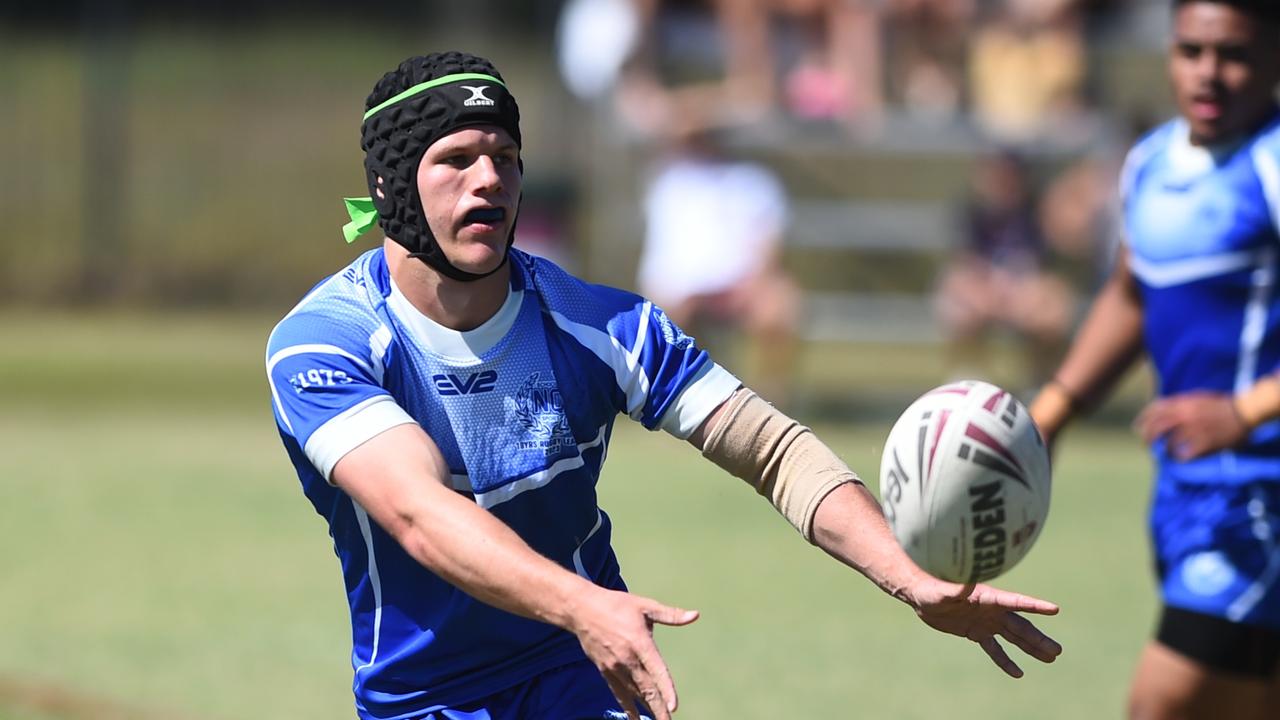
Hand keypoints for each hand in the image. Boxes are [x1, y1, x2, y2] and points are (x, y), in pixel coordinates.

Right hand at [568, 587, 698, 719]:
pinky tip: (634, 718)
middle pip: (646, 689)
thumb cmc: (616, 605)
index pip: (656, 669)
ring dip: (647, 709)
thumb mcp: (645, 605)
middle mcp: (627, 659)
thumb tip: (695, 615)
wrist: (582, 610)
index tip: (673, 706)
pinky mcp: (605, 671)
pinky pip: (619, 693)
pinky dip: (627, 707)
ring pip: (633, 694)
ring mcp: (614, 667)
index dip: (665, 688)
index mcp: (639, 642)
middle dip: (658, 708)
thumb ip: (670, 615)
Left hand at [907, 577, 1061, 677]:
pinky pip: (995, 649)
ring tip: (1051, 658)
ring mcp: (986, 622)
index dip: (1034, 605)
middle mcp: (992, 610)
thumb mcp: (942, 590)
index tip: (1054, 609)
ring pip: (1014, 637)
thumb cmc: (932, 587)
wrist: (922, 594)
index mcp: (988, 596)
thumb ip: (956, 589)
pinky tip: (1018, 673)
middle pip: (1020, 626)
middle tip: (1058, 651)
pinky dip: (1005, 660)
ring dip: (1031, 648)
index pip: (1015, 602)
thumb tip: (967, 582)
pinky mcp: (977, 633)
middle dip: (1038, 638)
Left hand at [1134, 391, 1248, 459]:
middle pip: (1156, 428)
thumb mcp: (1197, 397)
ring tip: (1162, 453)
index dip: (1142, 419)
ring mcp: (1194, 430)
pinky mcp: (1204, 443)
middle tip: (1146, 445)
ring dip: (1163, 450)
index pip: (1154, 410)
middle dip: (1147, 437)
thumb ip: (1179, 402)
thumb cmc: (1221, 404)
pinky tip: (1179, 459)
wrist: (1243, 411)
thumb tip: (1162, 407)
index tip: (1136, 427)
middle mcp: (1184, 416)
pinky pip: (1185, 454)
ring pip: (1168, 443)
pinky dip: (1179, 458)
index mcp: (1182, 403)